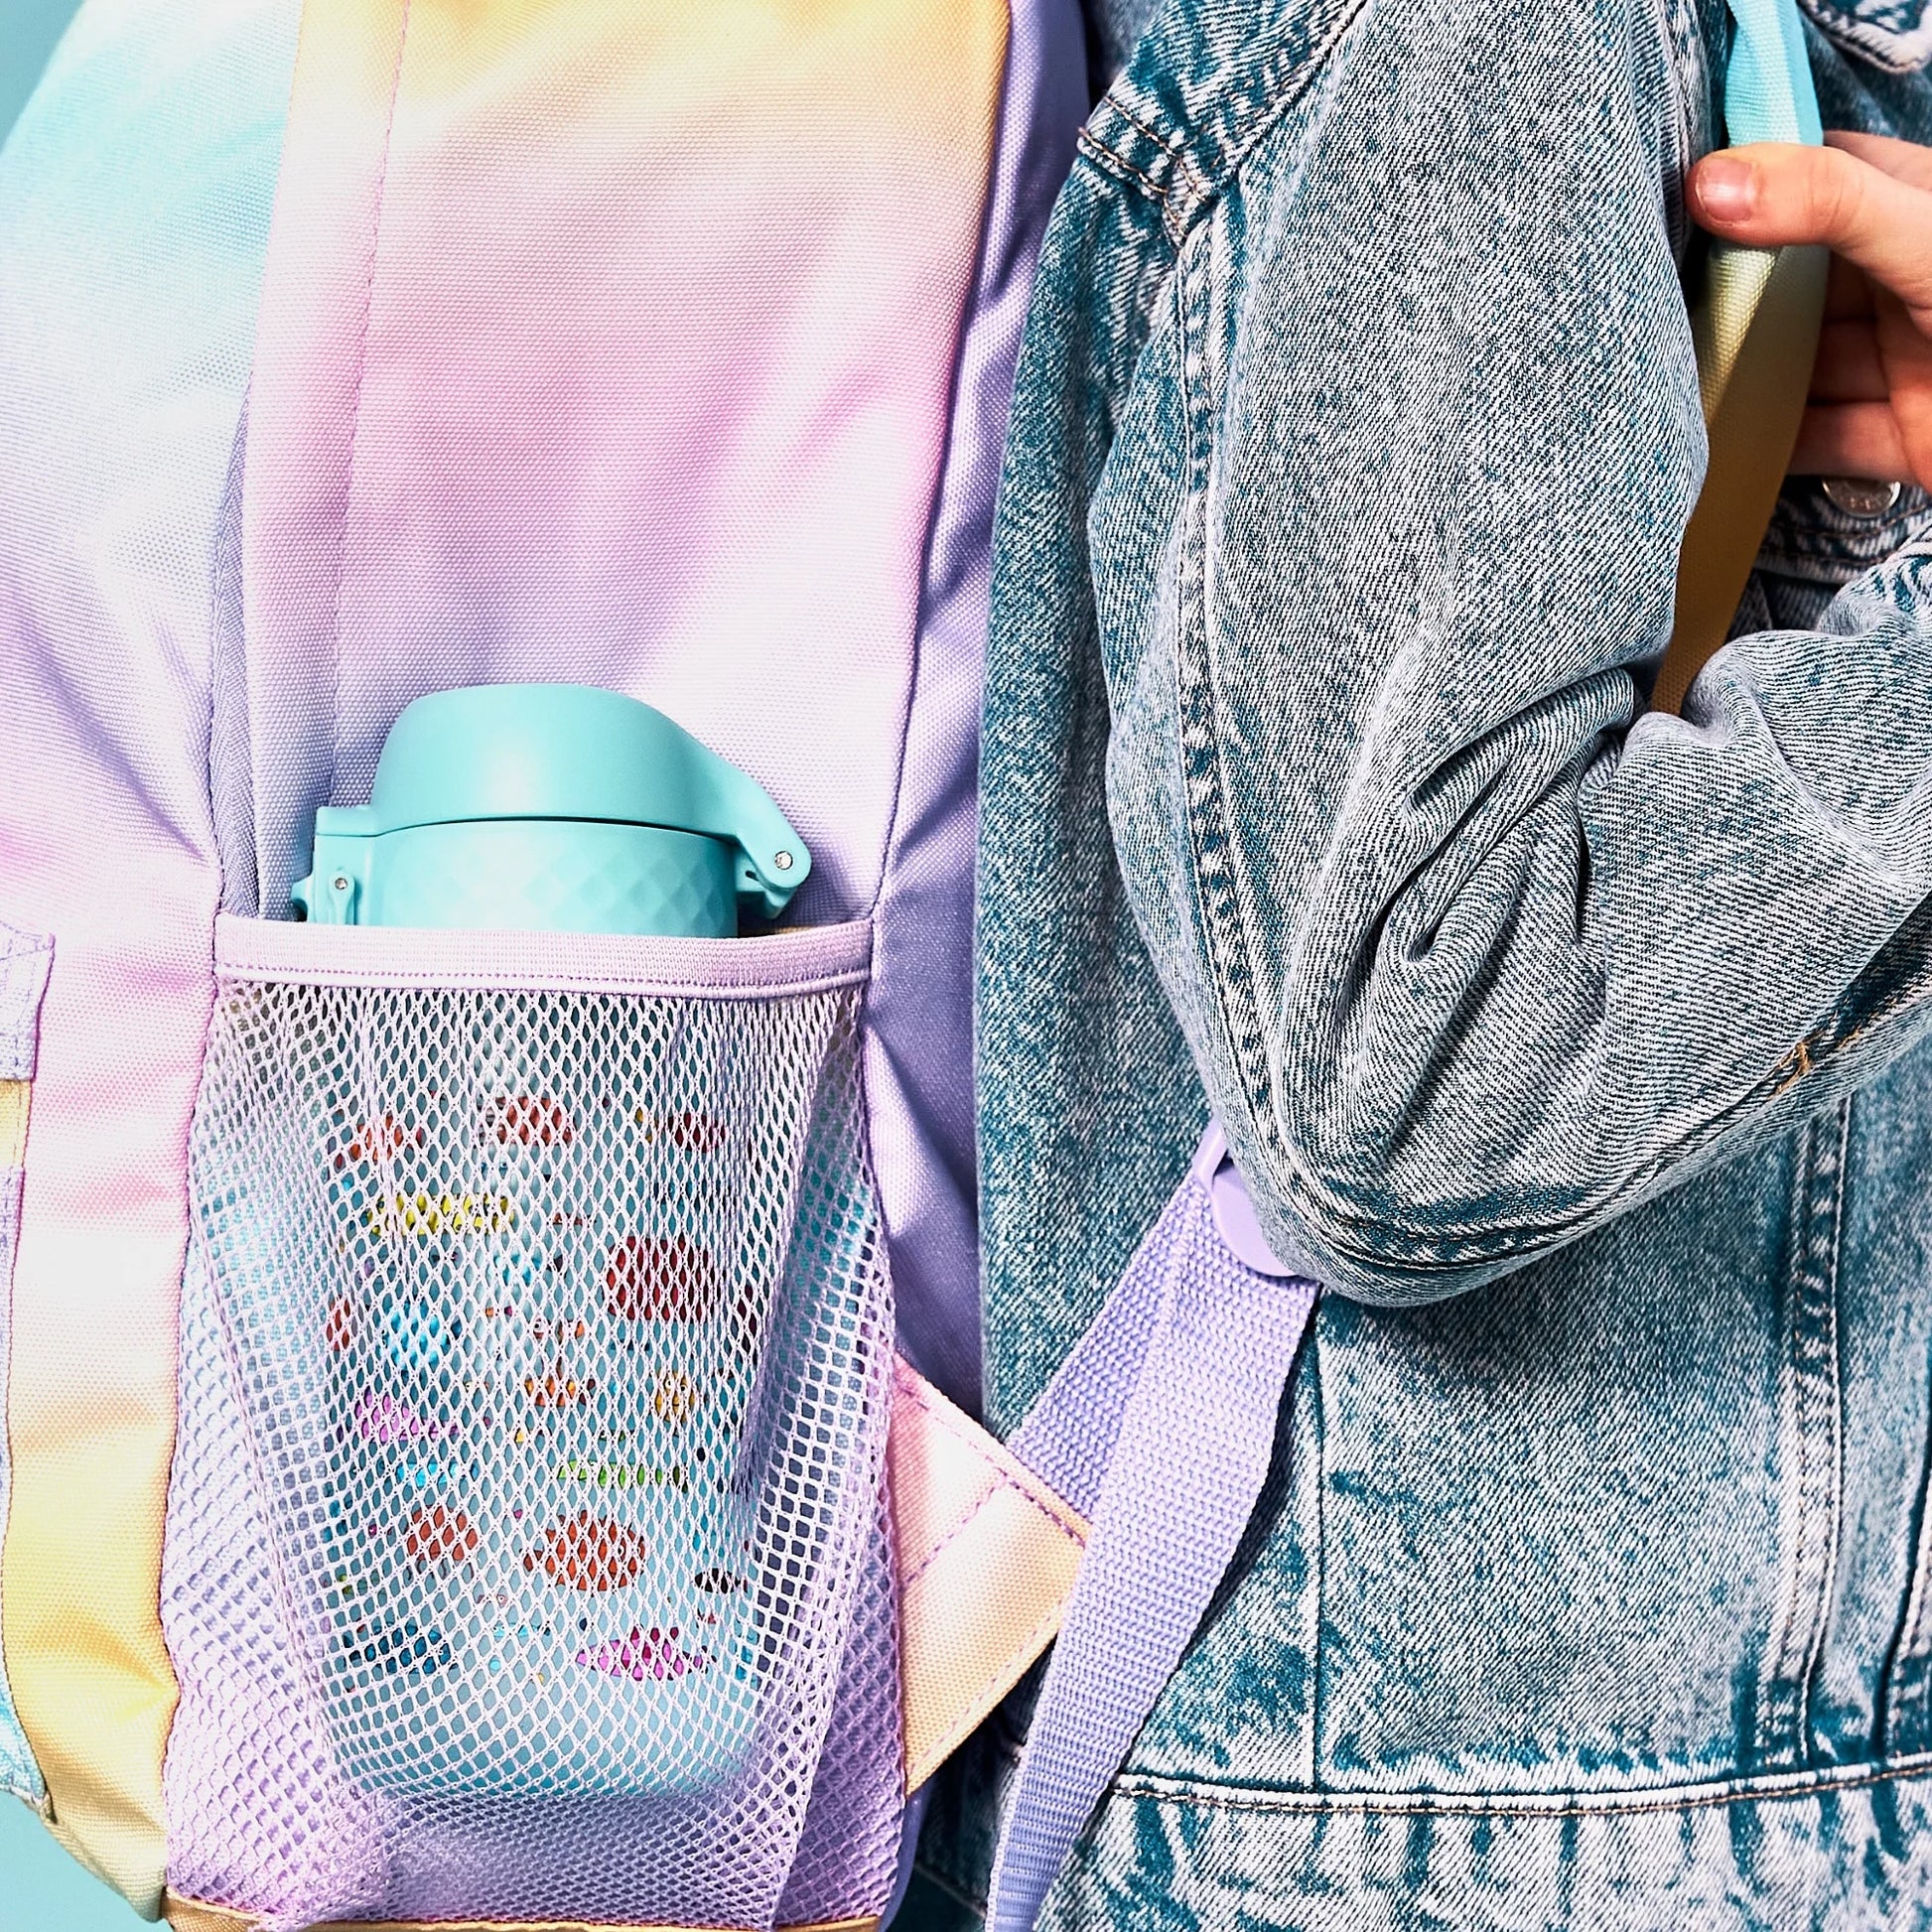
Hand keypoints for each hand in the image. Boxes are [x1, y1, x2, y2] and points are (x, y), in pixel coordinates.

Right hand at [1689, 132, 1931, 488]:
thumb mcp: (1930, 239)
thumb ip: (1827, 204)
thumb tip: (1709, 178)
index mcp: (1921, 207)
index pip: (1818, 176)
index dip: (1747, 183)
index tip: (1666, 202)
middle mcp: (1904, 282)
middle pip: (1794, 284)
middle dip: (1727, 298)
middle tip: (1642, 303)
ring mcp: (1902, 361)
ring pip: (1800, 368)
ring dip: (1738, 382)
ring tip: (1658, 381)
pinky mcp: (1902, 437)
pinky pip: (1818, 442)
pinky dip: (1767, 451)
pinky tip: (1707, 445)